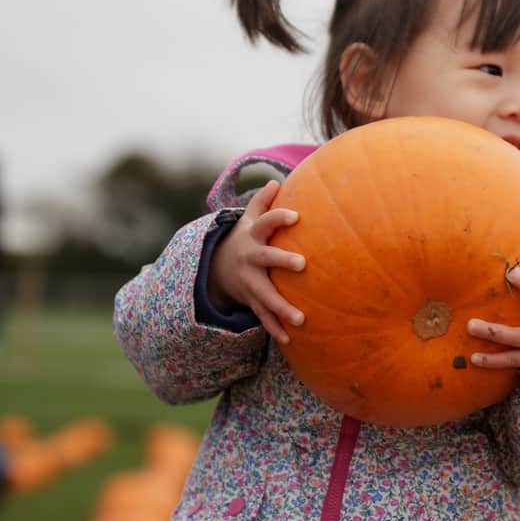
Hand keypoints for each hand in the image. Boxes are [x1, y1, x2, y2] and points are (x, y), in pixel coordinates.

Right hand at [206, 181, 306, 341]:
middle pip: (266, 258)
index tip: (296, 215)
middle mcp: (250, 258)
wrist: (218, 266)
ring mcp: (249, 281)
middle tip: (302, 263)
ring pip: (265, 294)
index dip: (279, 218)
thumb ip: (263, 202)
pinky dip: (274, 328)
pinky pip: (263, 315)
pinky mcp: (251, 299)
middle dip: (282, 260)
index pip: (266, 222)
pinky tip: (289, 340)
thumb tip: (276, 180)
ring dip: (281, 307)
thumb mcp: (249, 219)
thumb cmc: (245, 237)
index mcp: (253, 236)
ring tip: (301, 319)